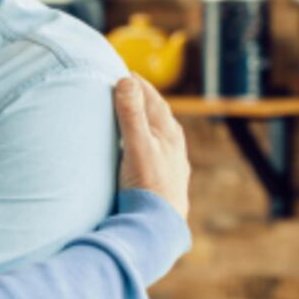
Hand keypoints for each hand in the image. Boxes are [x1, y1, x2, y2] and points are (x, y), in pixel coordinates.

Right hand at [113, 75, 190, 218]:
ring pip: (163, 134)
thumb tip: (127, 80)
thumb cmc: (148, 186)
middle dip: (145, 99)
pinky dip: (152, 142)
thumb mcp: (136, 146)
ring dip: (150, 120)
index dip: (138, 84)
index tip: (124, 73)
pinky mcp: (168, 180)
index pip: (153, 99)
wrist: (159, 226)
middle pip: (160, 114)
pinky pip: (161, 152)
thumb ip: (131, 114)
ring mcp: (173, 164)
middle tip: (129, 88)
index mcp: (167, 133)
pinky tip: (148, 151)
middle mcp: (174, 146)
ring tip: (139, 115)